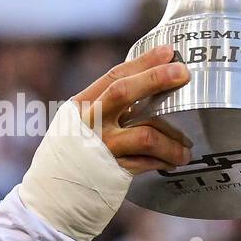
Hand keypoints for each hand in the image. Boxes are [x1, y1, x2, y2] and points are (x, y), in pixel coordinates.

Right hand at [72, 46, 191, 174]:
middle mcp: (91, 123)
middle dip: (154, 79)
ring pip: (145, 135)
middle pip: (122, 93)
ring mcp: (101, 147)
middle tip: (183, 73)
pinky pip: (146, 163)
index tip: (169, 52)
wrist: (54, 189)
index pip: (115, 76)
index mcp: (84, 105)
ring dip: (172, 141)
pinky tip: (173, 161)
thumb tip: (156, 78)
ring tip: (186, 148)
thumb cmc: (77, 148)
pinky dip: (163, 161)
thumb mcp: (85, 119)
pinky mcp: (111, 171)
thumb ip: (113, 103)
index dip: (143, 62)